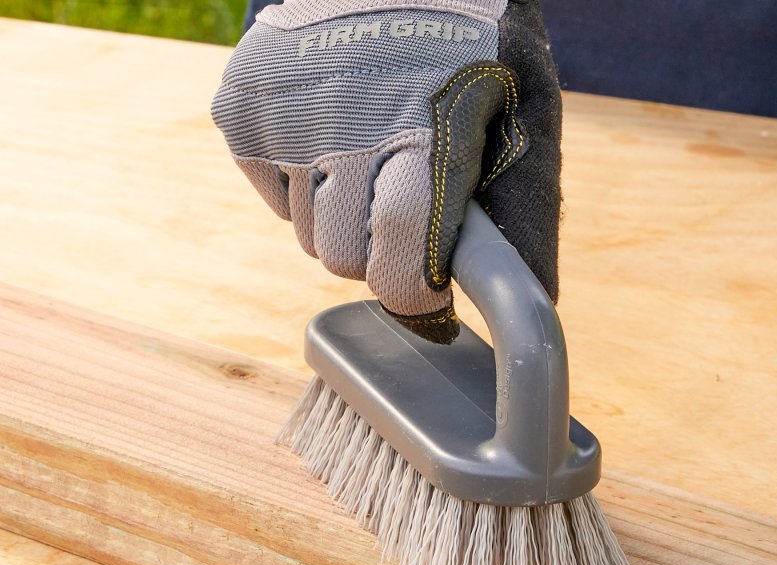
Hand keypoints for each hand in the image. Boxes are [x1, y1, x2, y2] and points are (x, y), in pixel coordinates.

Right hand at [212, 0, 561, 342]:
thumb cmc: (473, 50)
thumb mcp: (526, 113)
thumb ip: (525, 211)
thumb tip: (536, 302)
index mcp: (422, 126)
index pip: (400, 253)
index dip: (414, 287)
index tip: (430, 285)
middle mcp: (342, 120)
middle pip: (345, 258)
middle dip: (379, 250)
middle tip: (407, 200)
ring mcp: (283, 114)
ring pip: (308, 237)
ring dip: (343, 217)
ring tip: (373, 152)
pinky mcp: (240, 109)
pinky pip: (276, 200)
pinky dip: (305, 186)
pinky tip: (334, 132)